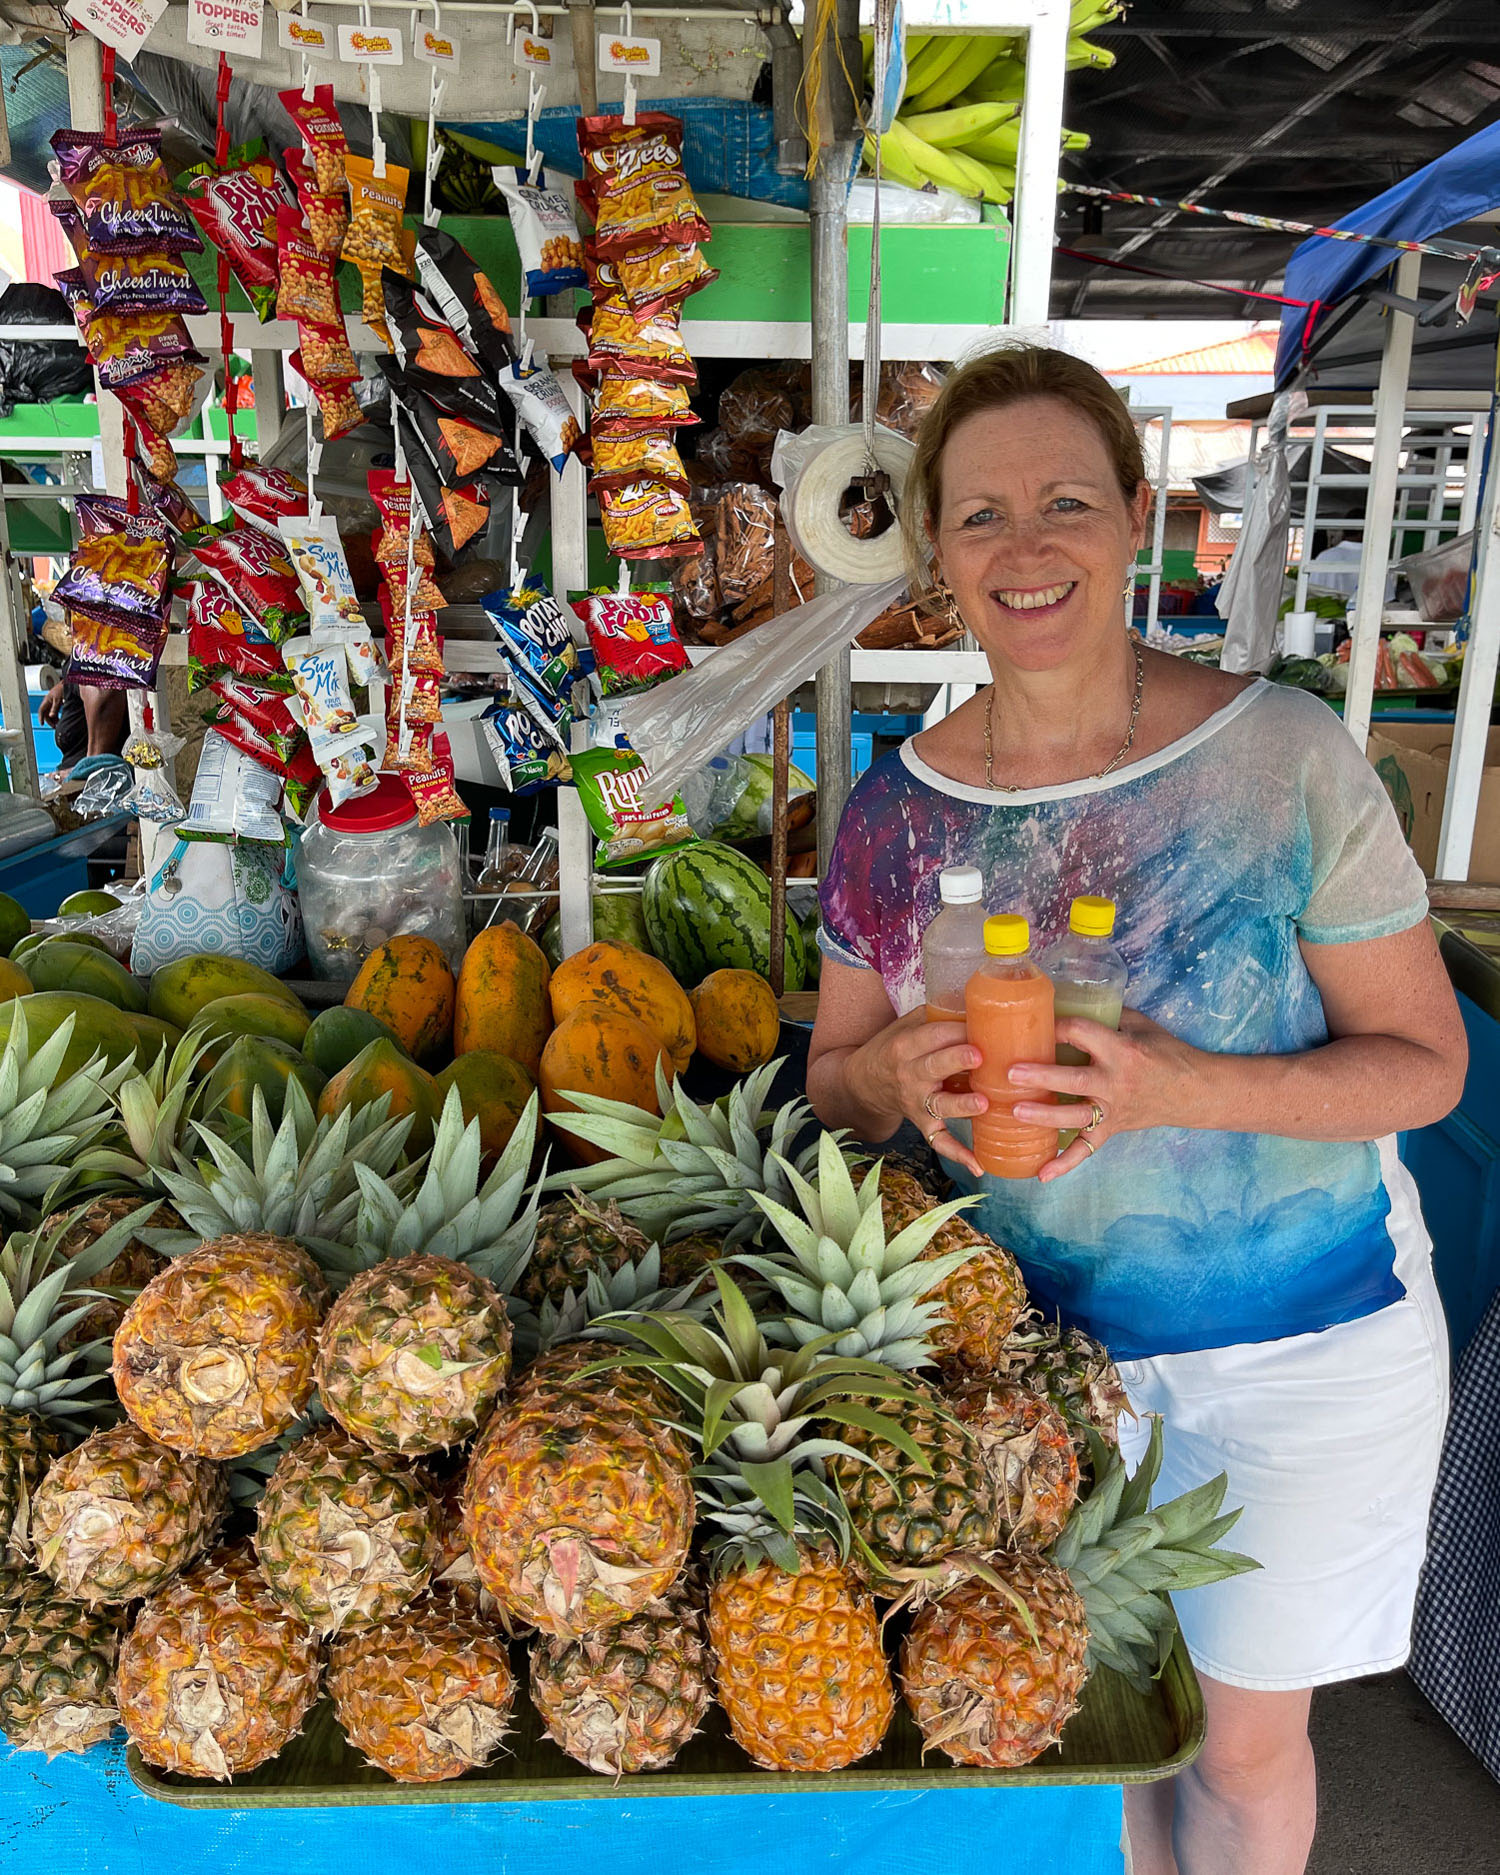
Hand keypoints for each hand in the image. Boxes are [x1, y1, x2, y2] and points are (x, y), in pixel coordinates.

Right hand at [38, 683, 62, 727]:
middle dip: (49, 720)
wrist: (68, 684)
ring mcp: (52, 703)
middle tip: (54, 726)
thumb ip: (55, 708)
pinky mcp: (57, 703)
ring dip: (53, 719)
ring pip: (50, 713)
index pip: (41, 710)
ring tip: (57, 725)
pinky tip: (60, 720)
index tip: (42, 724)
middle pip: (46, 713)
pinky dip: (56, 716)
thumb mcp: (58, 700)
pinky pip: (54, 711)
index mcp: (46, 700)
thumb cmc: (62, 689)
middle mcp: (48, 702)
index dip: (41, 717)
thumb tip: (51, 716)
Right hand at [845, 1008, 988, 1177]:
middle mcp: (909, 1075)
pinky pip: (939, 1140)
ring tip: (982, 1103)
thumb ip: (934, 1015)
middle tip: (978, 1055)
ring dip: (961, 1105)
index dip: (955, 1029)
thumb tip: (975, 999)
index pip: (931, 1035)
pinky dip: (958, 1154)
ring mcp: (916, 1101)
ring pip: (939, 1104)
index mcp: (904, 1046)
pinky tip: (979, 1164)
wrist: (861, 1083)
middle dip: (956, 1060)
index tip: (981, 1022)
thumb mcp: (904, 1026)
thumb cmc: (891, 1048)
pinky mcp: (922, 1121)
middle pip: (934, 1066)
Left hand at [1007, 1008, 1204, 1181]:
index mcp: (1121, 1051)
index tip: (1035, 1024)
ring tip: (1016, 1111)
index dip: (1057, 1027)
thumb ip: (1108, 1016)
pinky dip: (1065, 1164)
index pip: (1081, 1034)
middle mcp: (1115, 1082)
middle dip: (1041, 1076)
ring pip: (1075, 1116)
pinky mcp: (1113, 1129)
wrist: (1196, 1090)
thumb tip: (1070, 1003)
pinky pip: (1087, 1149)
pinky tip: (1042, 1174)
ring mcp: (1113, 1110)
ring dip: (1045, 1116)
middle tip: (1011, 1072)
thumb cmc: (1168, 1053)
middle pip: (1074, 1080)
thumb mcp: (1141, 1026)